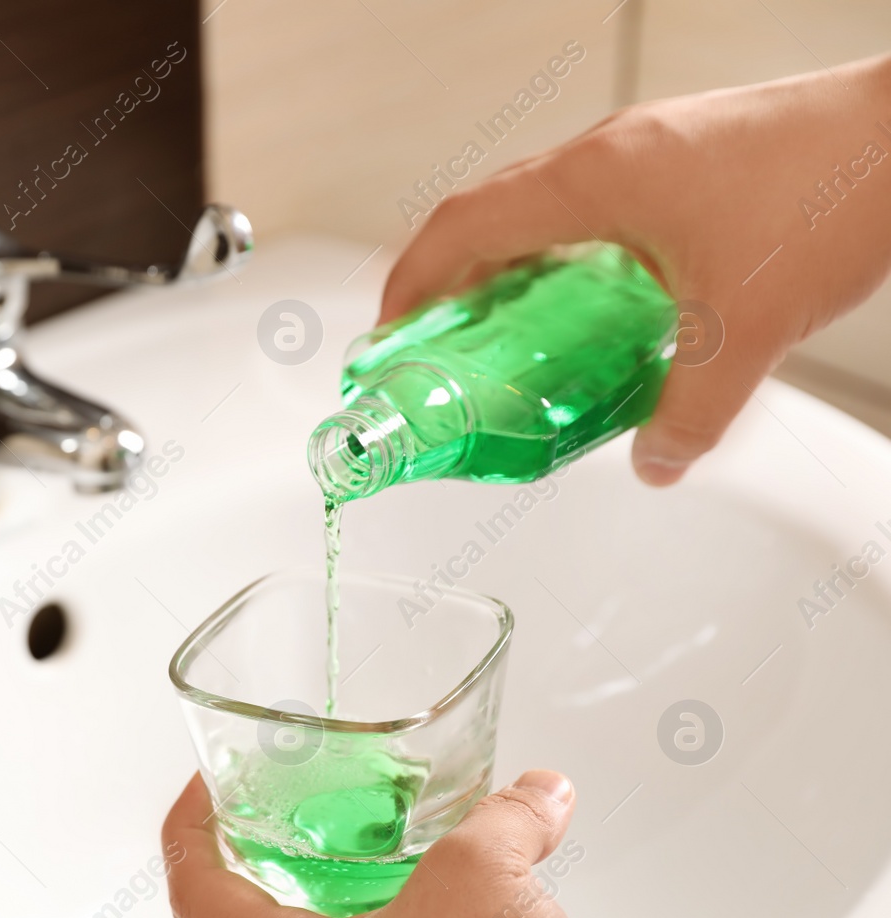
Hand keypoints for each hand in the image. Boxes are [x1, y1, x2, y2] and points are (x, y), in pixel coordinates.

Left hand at [163, 769, 633, 917]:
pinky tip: (488, 906)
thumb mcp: (481, 873)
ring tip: (418, 847)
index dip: (190, 829)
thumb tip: (533, 795)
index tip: (206, 788)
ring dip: (380, 895)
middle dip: (301, 857)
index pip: (198, 892)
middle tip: (318, 810)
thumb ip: (502, 818)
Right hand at [379, 54, 890, 486]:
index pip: (461, 226)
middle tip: (437, 344)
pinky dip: (566, 253)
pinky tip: (598, 304)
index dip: (411, 283)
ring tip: (508, 332)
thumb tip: (656, 463)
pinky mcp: (685, 156)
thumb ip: (690, 411)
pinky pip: (593, 205)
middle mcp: (608, 153)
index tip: (388, 333)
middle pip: (490, 214)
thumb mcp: (746, 328)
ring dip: (511, 266)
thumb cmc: (835, 189)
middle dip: (450, 282)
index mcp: (592, 180)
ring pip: (543, 207)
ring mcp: (647, 149)